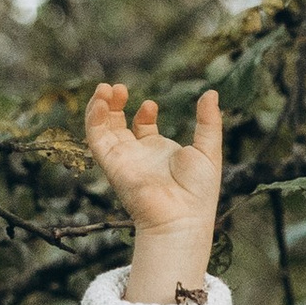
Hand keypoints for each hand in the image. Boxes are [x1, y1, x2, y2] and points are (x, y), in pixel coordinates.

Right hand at [86, 82, 220, 290]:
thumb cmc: (198, 191)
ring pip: (102, 129)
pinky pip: (96, 139)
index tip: (151, 104)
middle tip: (118, 87)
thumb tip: (211, 93)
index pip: (142, 126)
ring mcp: (123, 159)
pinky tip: (101, 103)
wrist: (182, 217)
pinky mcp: (112, 164)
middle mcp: (137, 155)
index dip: (144, 112)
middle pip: (118, 124)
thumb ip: (208, 121)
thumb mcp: (208, 149)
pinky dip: (94, 119)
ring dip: (100, 107)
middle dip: (116, 103)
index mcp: (158, 152)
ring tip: (106, 88)